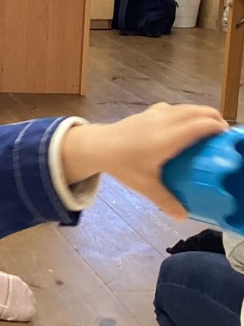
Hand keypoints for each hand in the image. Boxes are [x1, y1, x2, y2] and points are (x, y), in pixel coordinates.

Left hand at [61, 103, 226, 218]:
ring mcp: (155, 114)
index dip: (217, 127)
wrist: (97, 145)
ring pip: (185, 107)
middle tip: (224, 133)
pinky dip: (185, 111)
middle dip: (214, 118)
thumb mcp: (145, 186)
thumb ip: (166, 201)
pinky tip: (184, 123)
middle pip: (196, 111)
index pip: (200, 125)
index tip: (228, 136)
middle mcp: (164, 121)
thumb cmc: (123, 164)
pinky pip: (173, 107)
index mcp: (168, 138)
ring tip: (210, 126)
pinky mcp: (147, 112)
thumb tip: (183, 217)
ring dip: (200, 112)